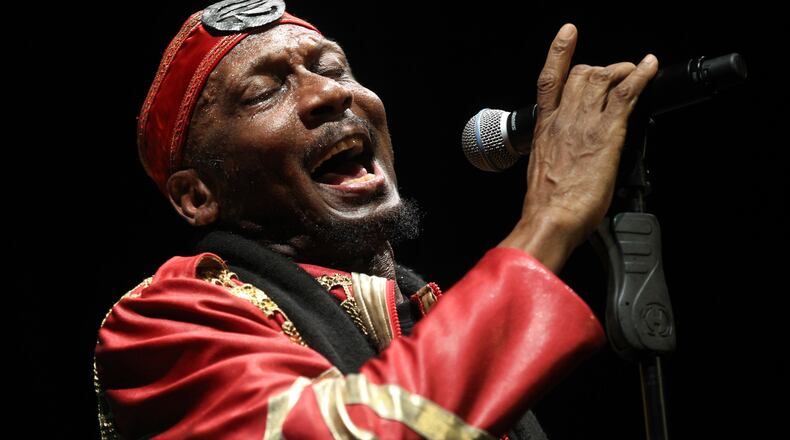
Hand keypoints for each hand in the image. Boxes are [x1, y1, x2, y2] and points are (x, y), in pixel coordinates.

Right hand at [499, 23, 657, 271]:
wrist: (550, 217)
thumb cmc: (546, 204)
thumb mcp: (543, 171)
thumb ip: (556, 154)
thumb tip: (568, 157)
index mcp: (544, 129)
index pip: (550, 80)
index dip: (559, 53)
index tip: (567, 35)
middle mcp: (562, 118)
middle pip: (583, 74)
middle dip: (603, 69)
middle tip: (618, 77)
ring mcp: (584, 122)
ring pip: (605, 78)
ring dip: (623, 71)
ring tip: (636, 73)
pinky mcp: (607, 132)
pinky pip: (627, 93)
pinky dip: (642, 75)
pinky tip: (650, 67)